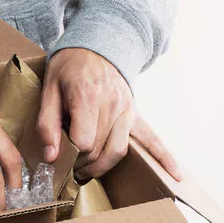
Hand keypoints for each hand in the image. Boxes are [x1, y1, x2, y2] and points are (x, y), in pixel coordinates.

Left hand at [37, 48, 181, 180]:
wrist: (95, 46)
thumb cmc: (68, 68)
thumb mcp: (48, 90)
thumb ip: (47, 124)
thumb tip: (51, 156)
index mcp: (89, 99)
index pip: (83, 143)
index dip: (68, 156)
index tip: (58, 156)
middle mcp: (113, 106)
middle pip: (99, 150)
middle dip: (81, 165)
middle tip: (66, 168)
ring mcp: (128, 111)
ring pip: (118, 151)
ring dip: (101, 168)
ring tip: (86, 172)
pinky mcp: (136, 115)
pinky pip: (153, 139)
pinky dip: (165, 159)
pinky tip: (176, 176)